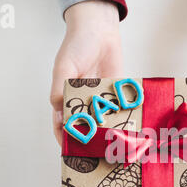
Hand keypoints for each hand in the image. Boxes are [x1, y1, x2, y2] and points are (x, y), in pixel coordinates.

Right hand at [50, 1, 122, 143]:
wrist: (100, 31)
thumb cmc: (77, 46)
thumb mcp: (64, 66)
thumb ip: (59, 88)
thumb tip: (59, 112)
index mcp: (65, 98)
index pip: (63, 125)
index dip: (66, 139)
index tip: (71, 153)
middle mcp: (82, 102)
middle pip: (84, 127)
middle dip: (89, 141)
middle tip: (97, 155)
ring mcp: (99, 100)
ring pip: (102, 122)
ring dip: (106, 134)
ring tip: (113, 148)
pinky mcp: (114, 95)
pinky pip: (117, 110)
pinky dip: (121, 119)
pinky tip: (127, 130)